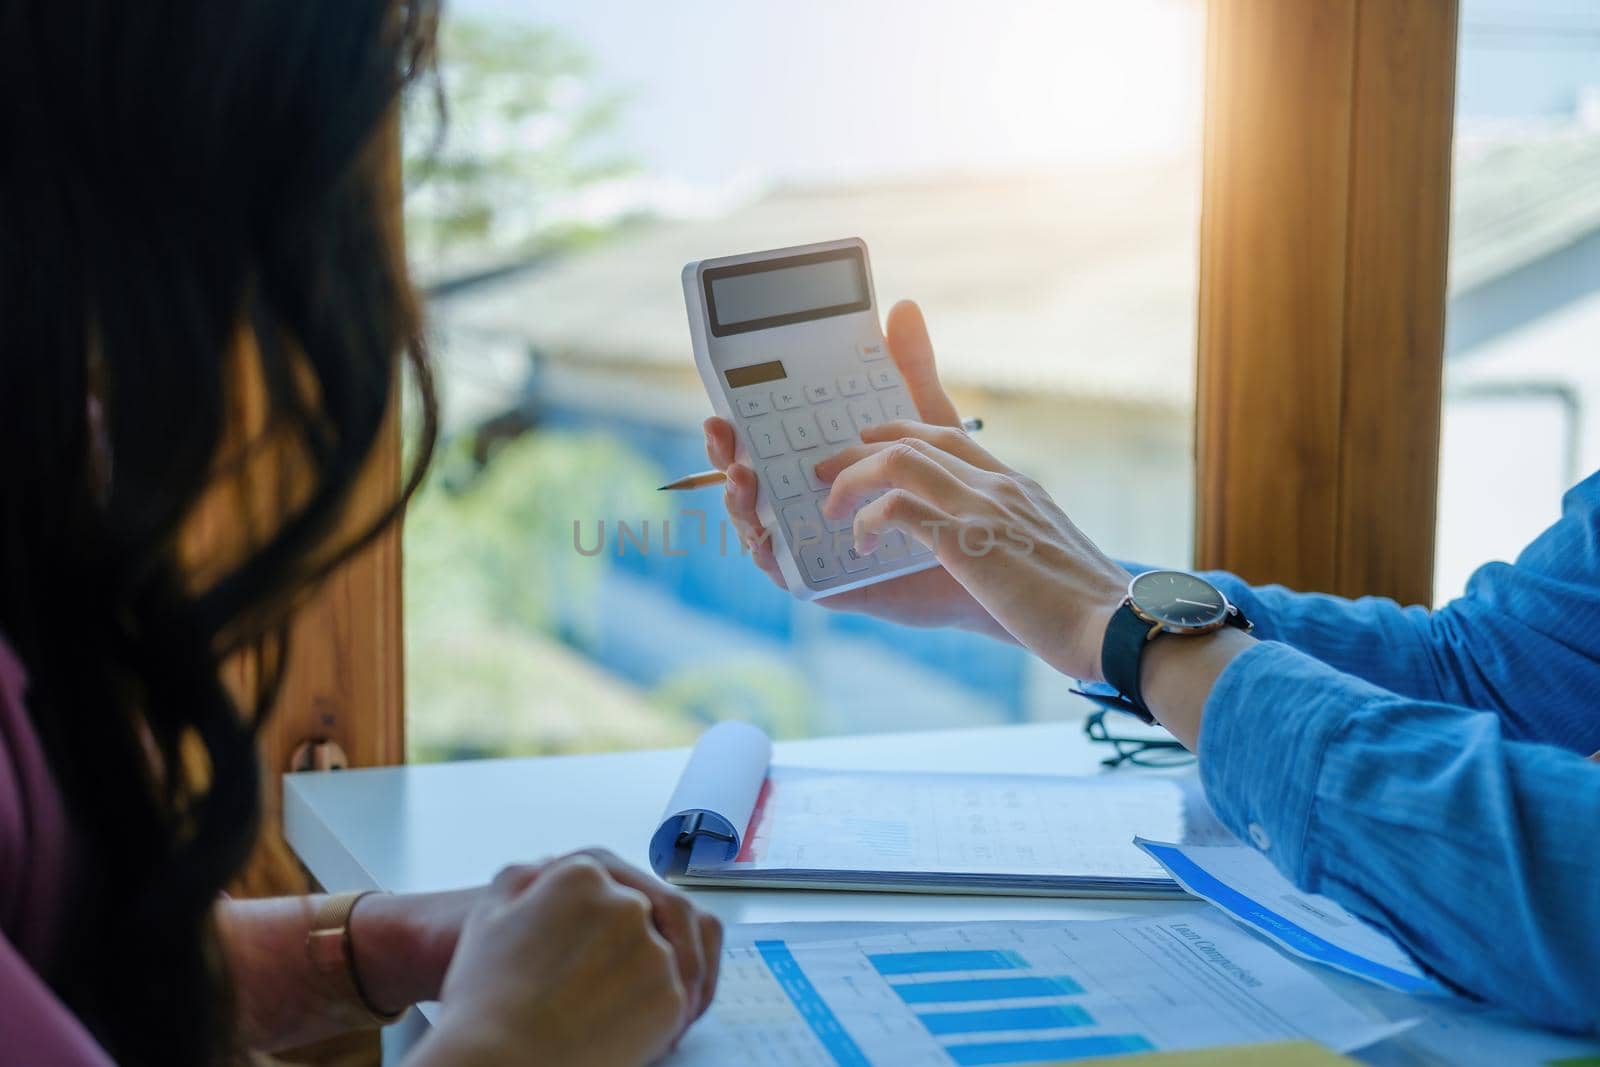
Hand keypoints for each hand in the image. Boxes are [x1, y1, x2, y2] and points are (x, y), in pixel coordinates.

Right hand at [419, 853, 720, 1066]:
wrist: (500, 1060)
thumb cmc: (485, 994)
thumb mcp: (490, 914)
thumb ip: (523, 878)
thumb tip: (547, 865)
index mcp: (585, 872)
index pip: (607, 886)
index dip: (599, 920)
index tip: (588, 947)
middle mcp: (627, 903)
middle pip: (641, 917)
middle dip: (630, 946)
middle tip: (607, 978)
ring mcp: (654, 949)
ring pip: (663, 956)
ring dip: (645, 978)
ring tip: (614, 1006)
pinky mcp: (671, 996)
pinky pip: (674, 998)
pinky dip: (655, 1013)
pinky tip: (622, 1029)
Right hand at [704, 300, 1010, 640]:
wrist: (986, 556)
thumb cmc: (951, 490)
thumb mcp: (928, 424)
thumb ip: (911, 371)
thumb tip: (902, 307)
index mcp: (819, 461)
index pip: (763, 440)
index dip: (736, 425)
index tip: (722, 407)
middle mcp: (806, 499)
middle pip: (748, 478)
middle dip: (724, 456)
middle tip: (721, 435)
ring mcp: (811, 541)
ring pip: (755, 523)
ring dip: (738, 501)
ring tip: (743, 478)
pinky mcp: (825, 581)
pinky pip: (783, 570)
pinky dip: (765, 553)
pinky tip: (764, 534)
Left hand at [815, 421, 1132, 680]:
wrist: (1119, 628)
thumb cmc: (1087, 612)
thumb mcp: (1043, 563)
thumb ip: (1011, 548)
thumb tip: (982, 565)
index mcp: (1016, 487)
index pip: (951, 432)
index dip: (900, 427)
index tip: (867, 439)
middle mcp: (999, 484)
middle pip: (916, 435)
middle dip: (860, 449)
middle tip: (826, 472)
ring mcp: (984, 506)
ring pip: (899, 459)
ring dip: (855, 480)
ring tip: (834, 512)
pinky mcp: (969, 540)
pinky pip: (898, 507)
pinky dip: (870, 522)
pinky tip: (863, 547)